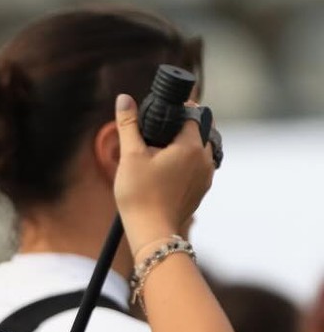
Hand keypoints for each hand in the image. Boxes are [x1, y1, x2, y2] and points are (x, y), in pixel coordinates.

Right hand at [112, 92, 217, 249]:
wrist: (152, 232)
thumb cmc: (140, 195)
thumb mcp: (130, 156)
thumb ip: (128, 125)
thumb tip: (124, 99)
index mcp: (191, 145)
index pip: (192, 114)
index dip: (177, 109)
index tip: (161, 112)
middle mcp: (205, 158)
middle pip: (199, 130)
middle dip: (181, 128)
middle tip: (158, 134)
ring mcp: (206, 175)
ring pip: (200, 149)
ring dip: (185, 146)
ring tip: (160, 154)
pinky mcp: (202, 190)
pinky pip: (198, 167)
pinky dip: (186, 164)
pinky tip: (166, 173)